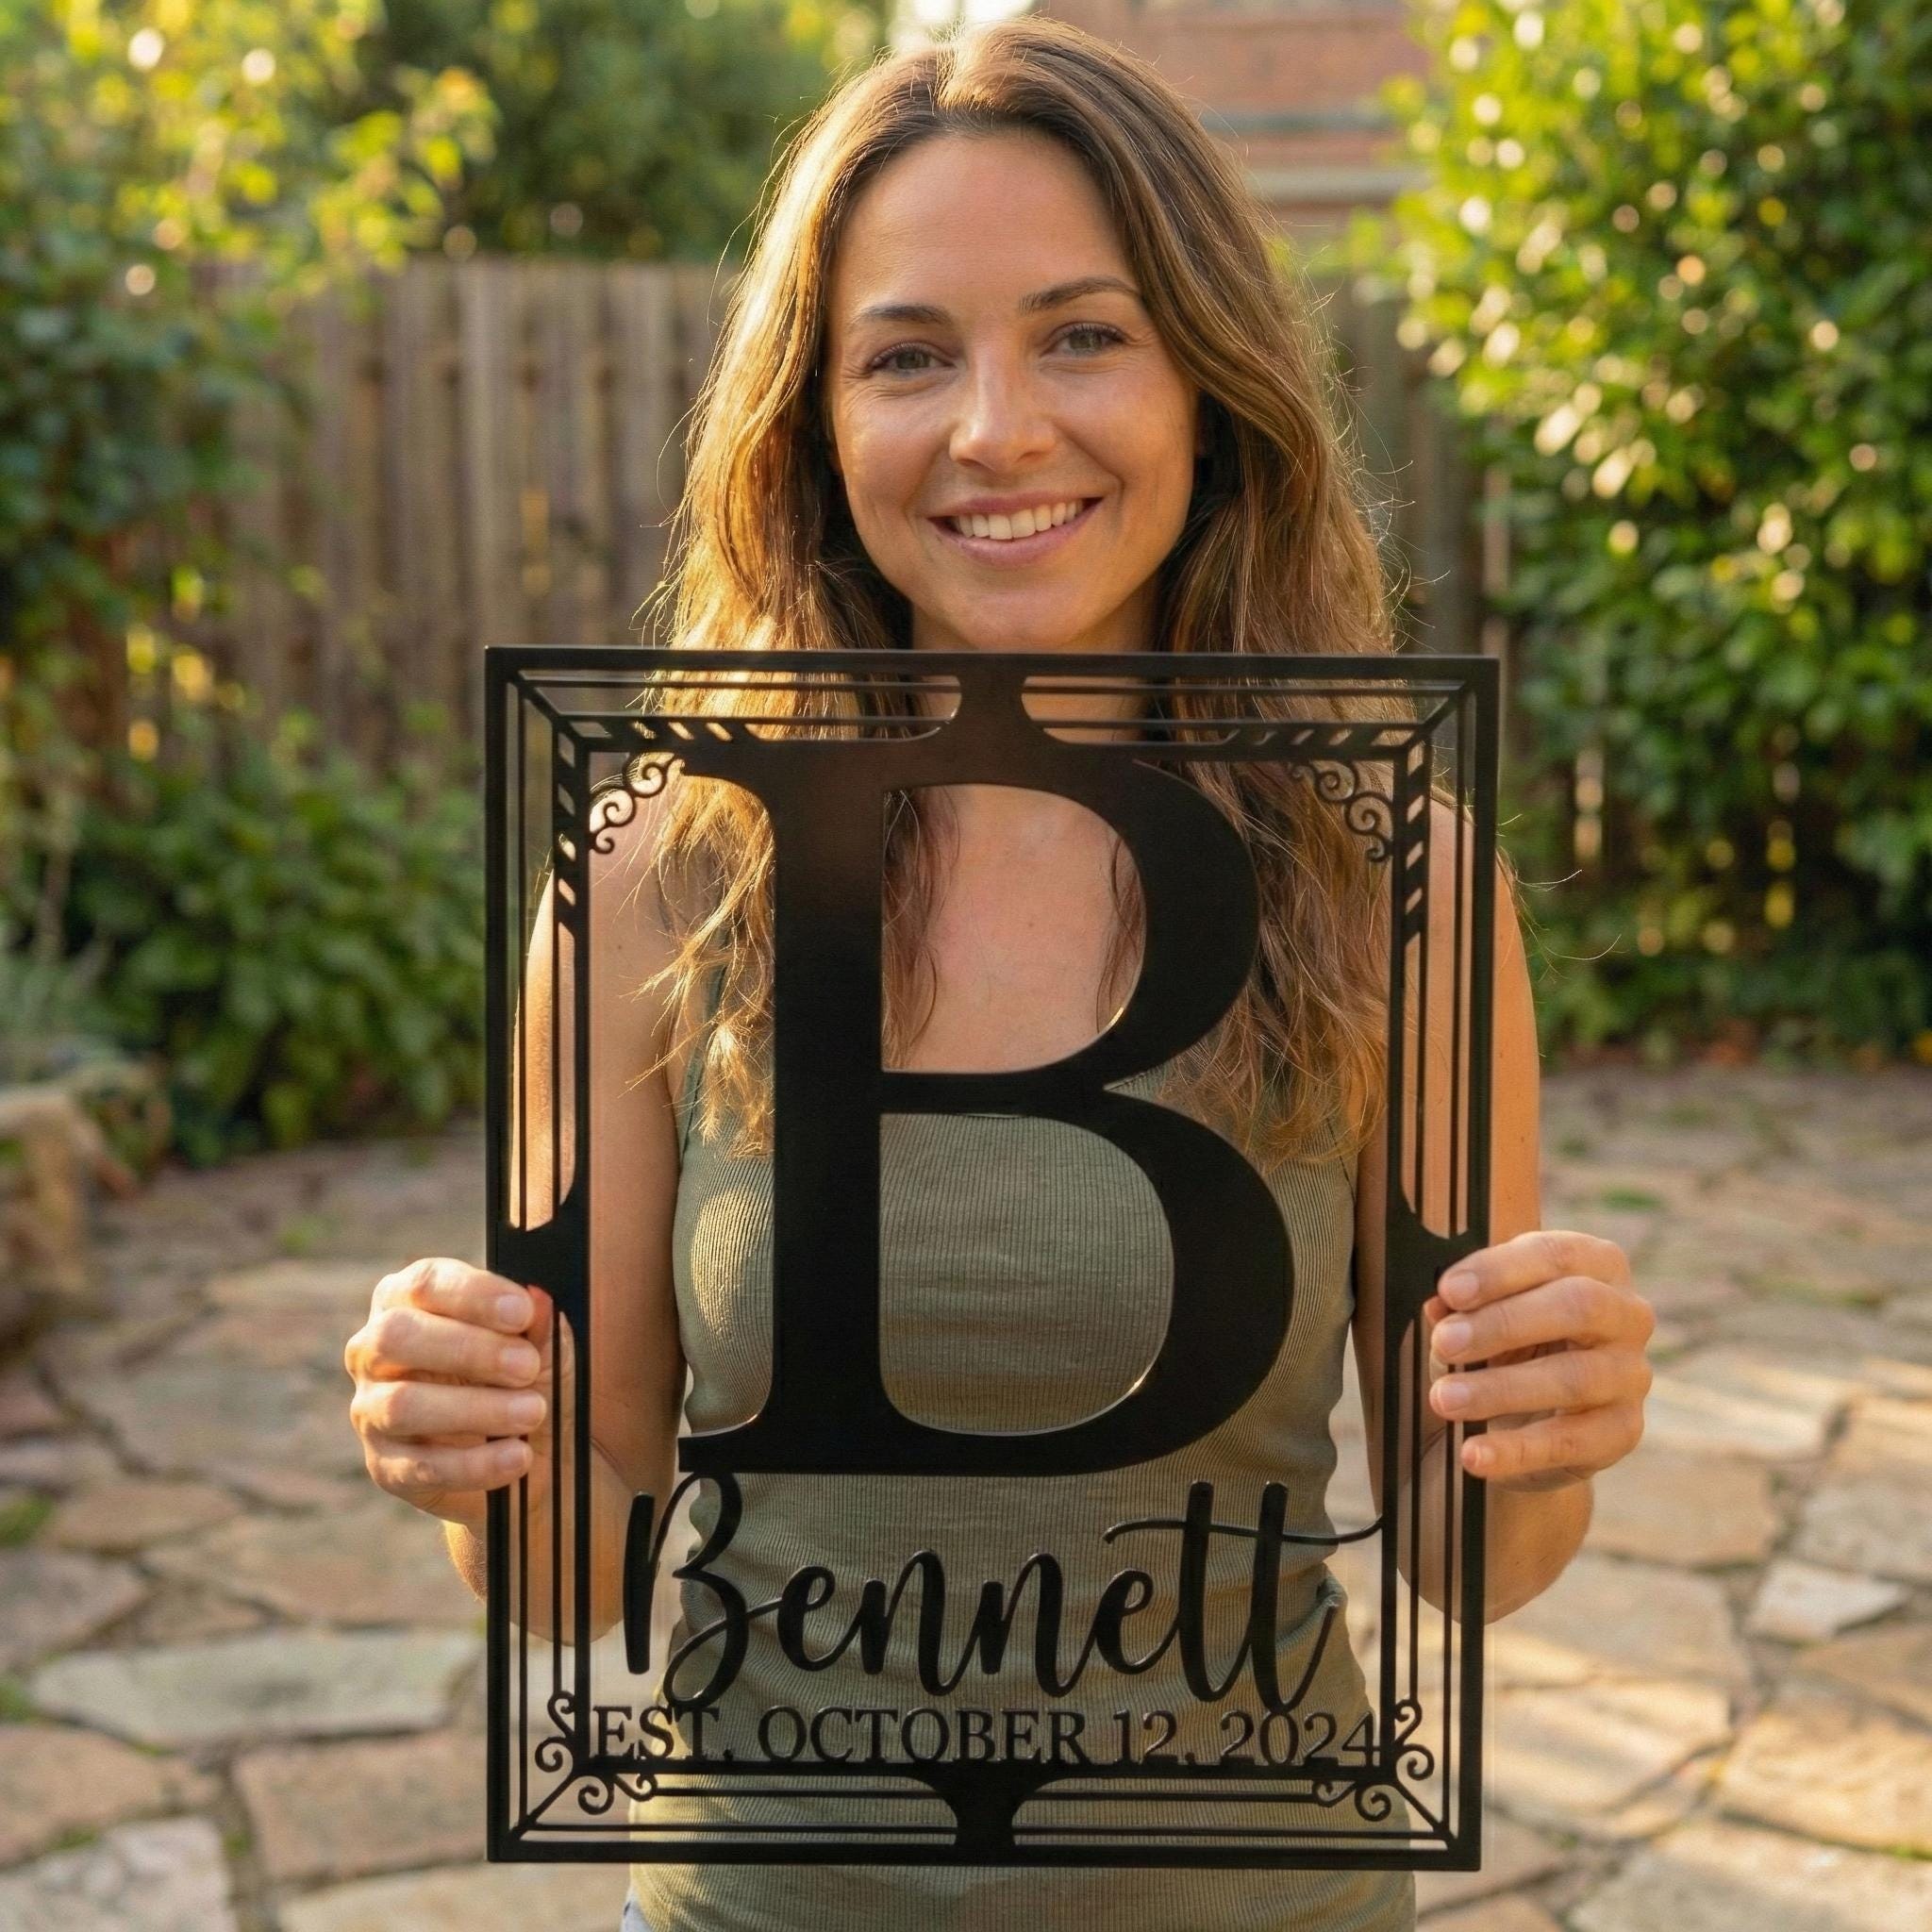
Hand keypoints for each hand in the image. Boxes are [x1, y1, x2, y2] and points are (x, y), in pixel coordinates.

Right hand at [344, 1258, 573, 1530]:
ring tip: (532, 1412)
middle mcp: (376, 1351)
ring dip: (475, 1409)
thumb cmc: (526, 1379)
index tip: (522, 1311)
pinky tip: (517, 1456)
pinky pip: (419, 1467)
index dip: (473, 1294)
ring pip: (402, 1404)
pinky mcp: (386, 1467)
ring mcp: (372, 1410)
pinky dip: (475, 1464)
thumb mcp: (544, 1348)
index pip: (424, 1283)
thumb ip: (539, 1325)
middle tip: (527, 1366)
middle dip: (468, 1349)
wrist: (534, 1454)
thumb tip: (538, 1299)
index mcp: (408, 1302)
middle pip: (396, 1337)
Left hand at [1423, 1229, 1653, 1492]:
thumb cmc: (1505, 1340)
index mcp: (1595, 1265)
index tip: (1449, 1291)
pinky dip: (1517, 1450)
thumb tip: (1439, 1306)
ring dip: (1500, 1389)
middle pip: (1578, 1306)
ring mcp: (1631, 1375)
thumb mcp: (1480, 1312)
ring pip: (1574, 1377)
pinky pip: (1571, 1441)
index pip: (1555, 1255)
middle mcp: (1627, 1314)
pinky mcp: (1622, 1431)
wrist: (1526, 1413)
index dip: (1500, 1270)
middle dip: (1504, 1323)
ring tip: (1444, 1399)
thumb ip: (1461, 1304)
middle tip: (1444, 1342)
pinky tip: (1473, 1454)